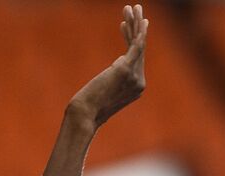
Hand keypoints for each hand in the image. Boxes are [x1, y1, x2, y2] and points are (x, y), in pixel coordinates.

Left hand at [68, 4, 147, 129]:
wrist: (84, 116)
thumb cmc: (88, 108)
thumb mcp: (104, 92)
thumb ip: (114, 79)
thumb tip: (116, 65)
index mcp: (136, 89)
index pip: (136, 58)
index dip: (130, 39)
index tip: (123, 25)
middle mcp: (139, 83)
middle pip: (140, 49)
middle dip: (136, 27)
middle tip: (134, 9)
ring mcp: (135, 77)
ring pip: (139, 44)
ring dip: (136, 23)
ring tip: (133, 7)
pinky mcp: (126, 70)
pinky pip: (136, 46)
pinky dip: (138, 30)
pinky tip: (139, 18)